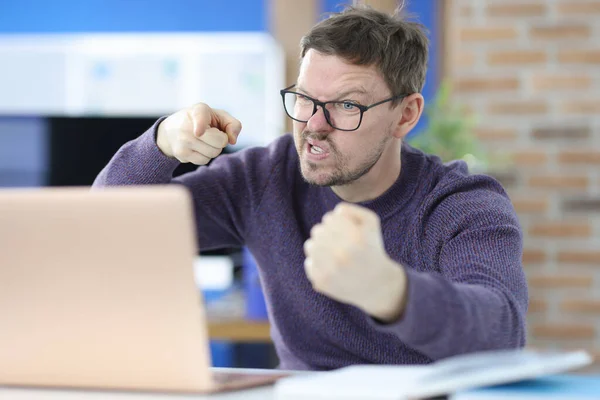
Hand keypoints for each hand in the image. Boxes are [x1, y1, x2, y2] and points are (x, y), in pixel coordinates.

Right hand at [156, 103, 241, 164]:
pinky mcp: (182, 154)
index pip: (200, 118)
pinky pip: (204, 161)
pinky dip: (205, 156)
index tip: (198, 133)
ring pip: (213, 153)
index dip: (201, 126)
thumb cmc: (203, 121)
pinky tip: (198, 148)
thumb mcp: (218, 116)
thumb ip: (233, 124)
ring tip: (204, 140)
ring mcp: (183, 141)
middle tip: (212, 134)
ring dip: (214, 149)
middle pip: (219, 142)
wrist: (171, 131)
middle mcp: (188, 126)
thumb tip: (232, 141)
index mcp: (198, 111)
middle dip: (221, 141)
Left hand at [303, 203, 407, 321]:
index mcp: (355, 238)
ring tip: (332, 252)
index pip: (329, 219)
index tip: (345, 231)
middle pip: (317, 230)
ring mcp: (330, 270)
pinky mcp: (322, 282)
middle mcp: (342, 254)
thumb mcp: (371, 222)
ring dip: (320, 247)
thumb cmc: (372, 248)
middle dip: (327, 234)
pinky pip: (309, 263)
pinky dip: (317, 263)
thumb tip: (332, 213)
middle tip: (338, 242)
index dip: (336, 223)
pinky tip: (330, 267)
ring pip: (310, 245)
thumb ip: (351, 210)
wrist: (376, 284)